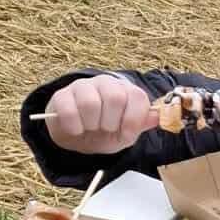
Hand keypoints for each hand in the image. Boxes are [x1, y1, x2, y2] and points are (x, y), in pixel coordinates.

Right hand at [42, 75, 157, 153]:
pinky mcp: (61, 95)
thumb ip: (141, 123)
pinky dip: (74, 126)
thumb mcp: (126, 132)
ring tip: (90, 128)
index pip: (137, 96)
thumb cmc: (105, 132)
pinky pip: (69, 110)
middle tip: (105, 129)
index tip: (126, 135)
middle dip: (111, 122)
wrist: (77, 135)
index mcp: (125, 91)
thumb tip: (158, 116)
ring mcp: (82, 86)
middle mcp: (105, 83)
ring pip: (90, 102)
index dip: (133, 120)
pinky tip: (76, 129)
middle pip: (114, 97)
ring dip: (91, 124)